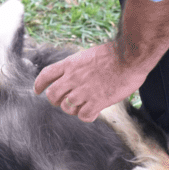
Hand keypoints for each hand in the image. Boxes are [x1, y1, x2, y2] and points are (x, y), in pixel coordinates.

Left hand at [33, 42, 148, 122]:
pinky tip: (94, 111)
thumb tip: (77, 73)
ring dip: (73, 109)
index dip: (39, 84)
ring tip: (84, 105)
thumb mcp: (90, 54)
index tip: (38, 90)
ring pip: (67, 108)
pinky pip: (84, 116)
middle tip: (65, 101)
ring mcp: (84, 91)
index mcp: (71, 64)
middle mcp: (73, 78)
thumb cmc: (116, 54)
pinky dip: (87, 115)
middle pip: (52, 95)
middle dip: (56, 101)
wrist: (130, 57)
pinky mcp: (97, 101)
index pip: (46, 74)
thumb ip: (80, 66)